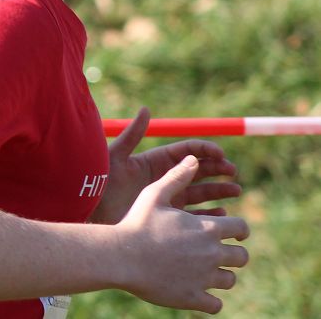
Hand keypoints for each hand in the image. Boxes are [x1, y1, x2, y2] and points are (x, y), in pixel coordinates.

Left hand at [91, 106, 241, 225]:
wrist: (90, 210)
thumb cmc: (98, 182)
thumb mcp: (115, 156)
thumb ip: (132, 134)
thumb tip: (145, 109)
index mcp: (153, 161)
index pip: (185, 152)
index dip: (204, 150)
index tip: (220, 153)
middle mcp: (163, 178)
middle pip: (198, 171)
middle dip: (217, 169)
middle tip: (233, 171)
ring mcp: (166, 198)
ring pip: (200, 192)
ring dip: (219, 190)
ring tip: (236, 190)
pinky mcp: (166, 216)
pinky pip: (193, 215)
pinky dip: (208, 213)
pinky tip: (220, 213)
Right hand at [116, 156, 250, 313]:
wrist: (120, 256)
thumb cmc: (136, 223)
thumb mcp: (154, 194)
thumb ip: (177, 177)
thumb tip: (194, 158)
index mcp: (207, 228)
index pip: (241, 229)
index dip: (238, 230)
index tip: (232, 233)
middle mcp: (212, 253)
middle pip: (241, 256)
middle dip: (233, 254)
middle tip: (218, 253)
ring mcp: (204, 277)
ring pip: (229, 279)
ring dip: (221, 275)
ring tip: (206, 273)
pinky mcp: (194, 298)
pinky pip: (215, 304)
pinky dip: (210, 300)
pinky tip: (199, 294)